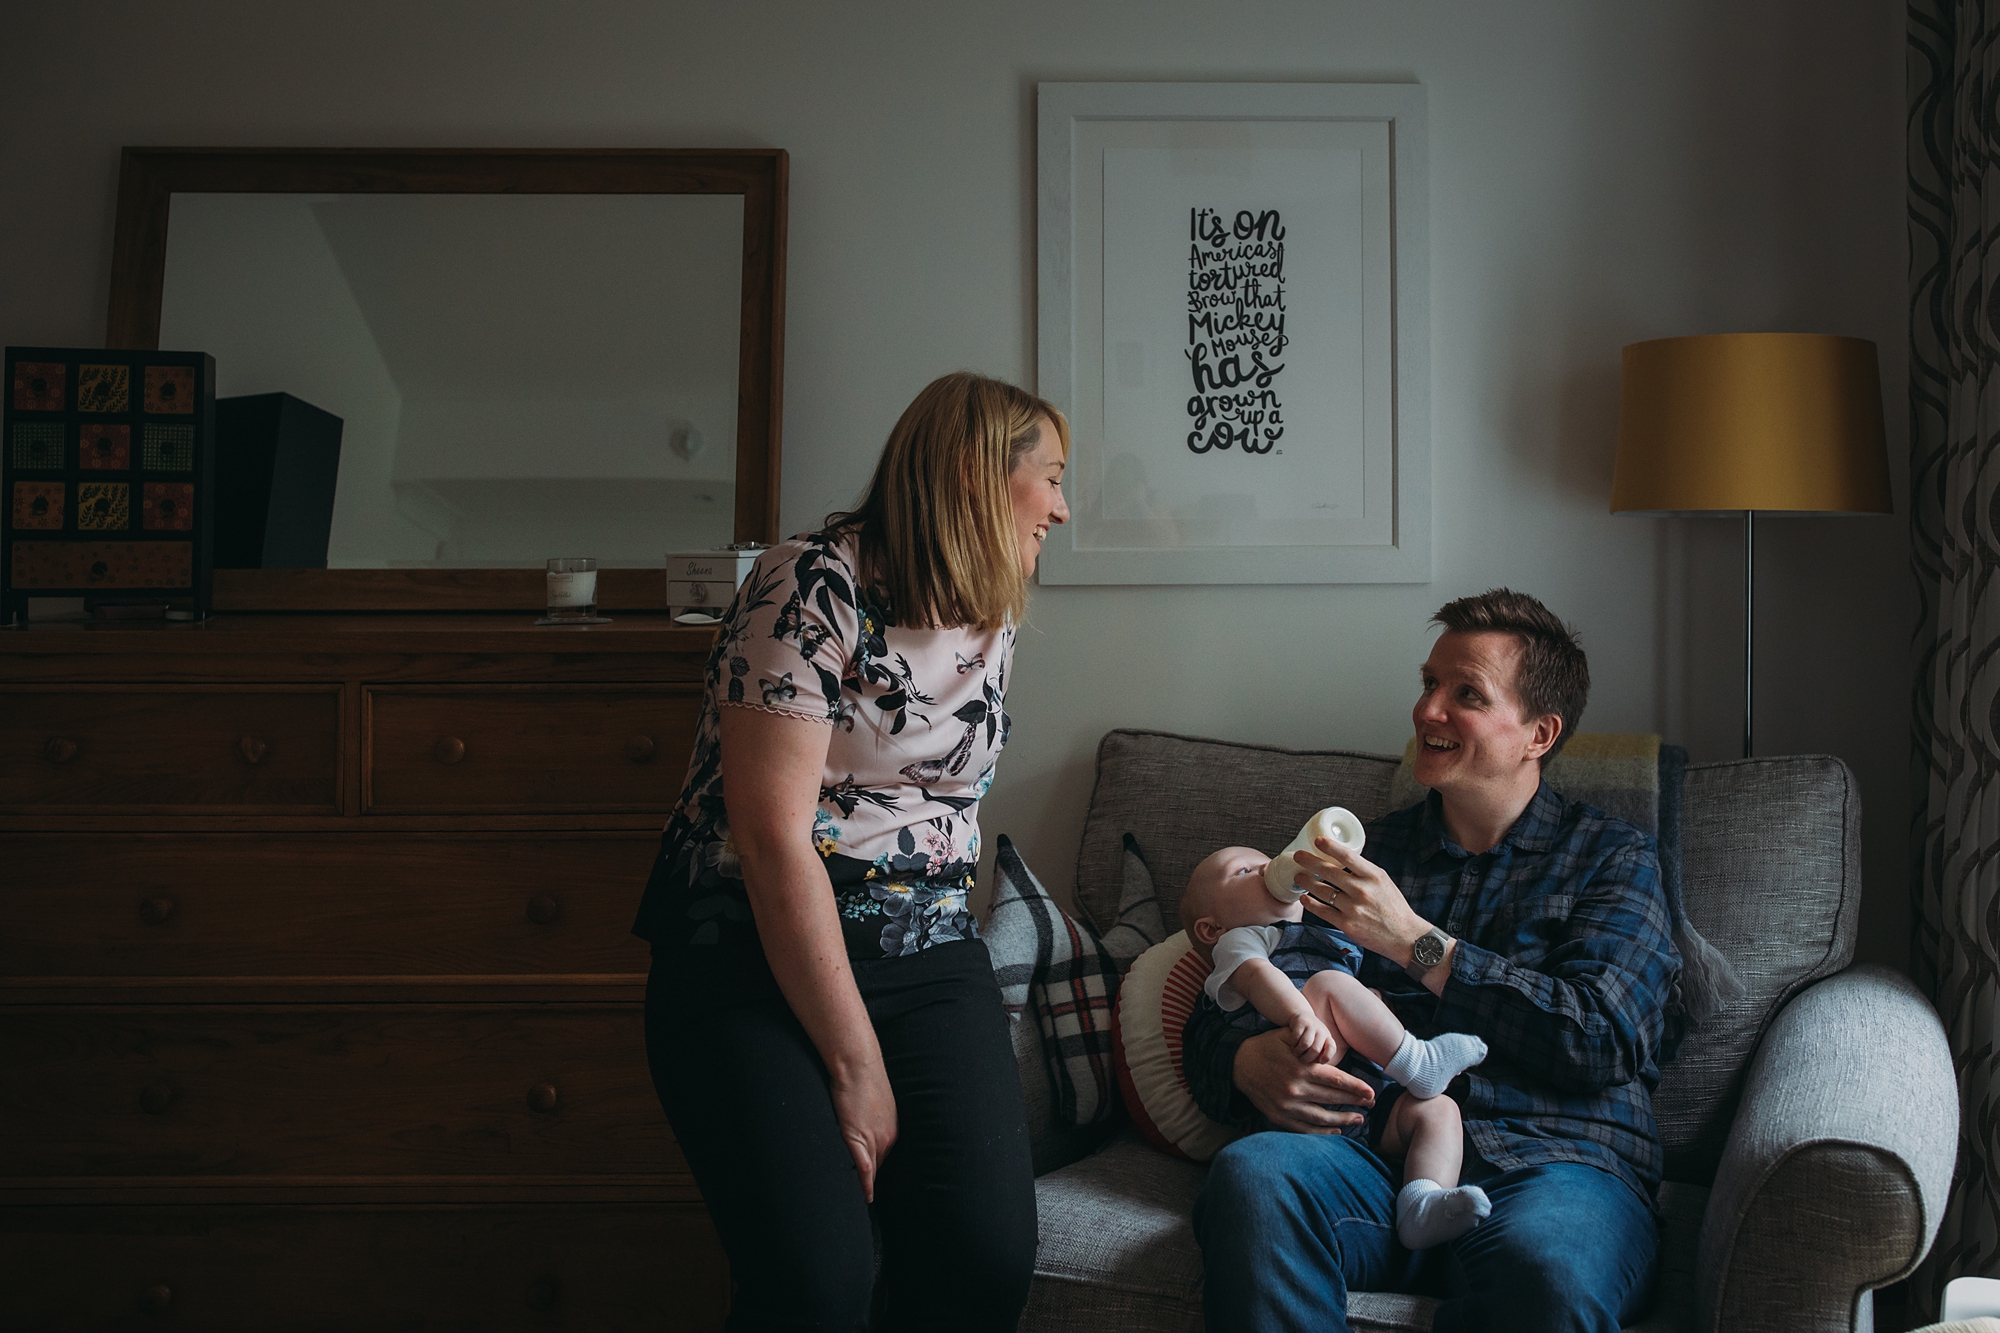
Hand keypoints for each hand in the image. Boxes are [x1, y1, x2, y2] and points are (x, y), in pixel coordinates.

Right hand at [828, 1062, 897, 1201]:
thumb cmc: (863, 1077)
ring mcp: (875, 1138)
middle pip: (881, 1164)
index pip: (886, 1155)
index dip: (879, 1167)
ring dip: (869, 1185)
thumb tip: (865, 1123)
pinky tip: (867, 1197)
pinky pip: (864, 1167)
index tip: (875, 1179)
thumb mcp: (876, 1100)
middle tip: (867, 1194)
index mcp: (893, 1127)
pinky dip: (866, 1184)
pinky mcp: (858, 1138)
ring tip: (864, 1201)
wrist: (856, 1064)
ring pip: (874, 1169)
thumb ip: (873, 1116)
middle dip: (875, 1178)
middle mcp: (888, 1136)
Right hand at [1232, 1027, 1374, 1133]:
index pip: (1336, 1080)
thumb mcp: (1286, 1036)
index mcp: (1301, 1068)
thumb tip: (1330, 1049)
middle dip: (1355, 1102)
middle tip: (1371, 1104)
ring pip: (1322, 1117)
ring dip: (1343, 1119)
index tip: (1371, 1093)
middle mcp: (1296, 1088)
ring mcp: (1287, 1106)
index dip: (1356, 1088)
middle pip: (1333, 1098)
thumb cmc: (1266, 1046)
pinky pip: (1305, 1128)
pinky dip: (1322, 1132)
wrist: (1237, 1063)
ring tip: (1358, 1118)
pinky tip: (1336, 1130)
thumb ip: (1309, 1041)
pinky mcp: (1279, 1116)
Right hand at [1288, 1011, 1333, 1063]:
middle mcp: (1321, 1031)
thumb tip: (1320, 1070)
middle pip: (1316, 1049)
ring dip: (1299, 1051)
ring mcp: (1311, 1026)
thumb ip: (1320, 1055)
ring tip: (1296, 1053)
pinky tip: (1292, 1044)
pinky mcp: (1300, 1022)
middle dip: (1307, 1058)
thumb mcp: (1318, 1044)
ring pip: (1305, 1044)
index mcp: (1327, 1038)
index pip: (1332, 1048)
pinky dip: (1293, 1044)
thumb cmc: (1309, 1036)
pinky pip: (1296, 1037)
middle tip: (1302, 1060)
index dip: (1326, 1056)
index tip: (1320, 1062)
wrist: (1300, 1016)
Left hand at [1296, 835, 1427, 962]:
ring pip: (1323, 891)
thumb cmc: (1394, 907)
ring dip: (1307, 882)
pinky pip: (1323, 911)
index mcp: (1373, 876)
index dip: (1330, 847)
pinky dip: (1311, 904)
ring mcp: (1353, 908)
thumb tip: (1342, 859)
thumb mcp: (1383, 882)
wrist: (1404, 936)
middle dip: (1309, 862)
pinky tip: (1304, 898)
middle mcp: (1362, 890)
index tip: (1318, 840)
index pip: (1348, 856)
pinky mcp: (1347, 924)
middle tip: (1298, 856)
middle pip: (1329, 871)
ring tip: (1299, 876)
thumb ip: (1364, 871)